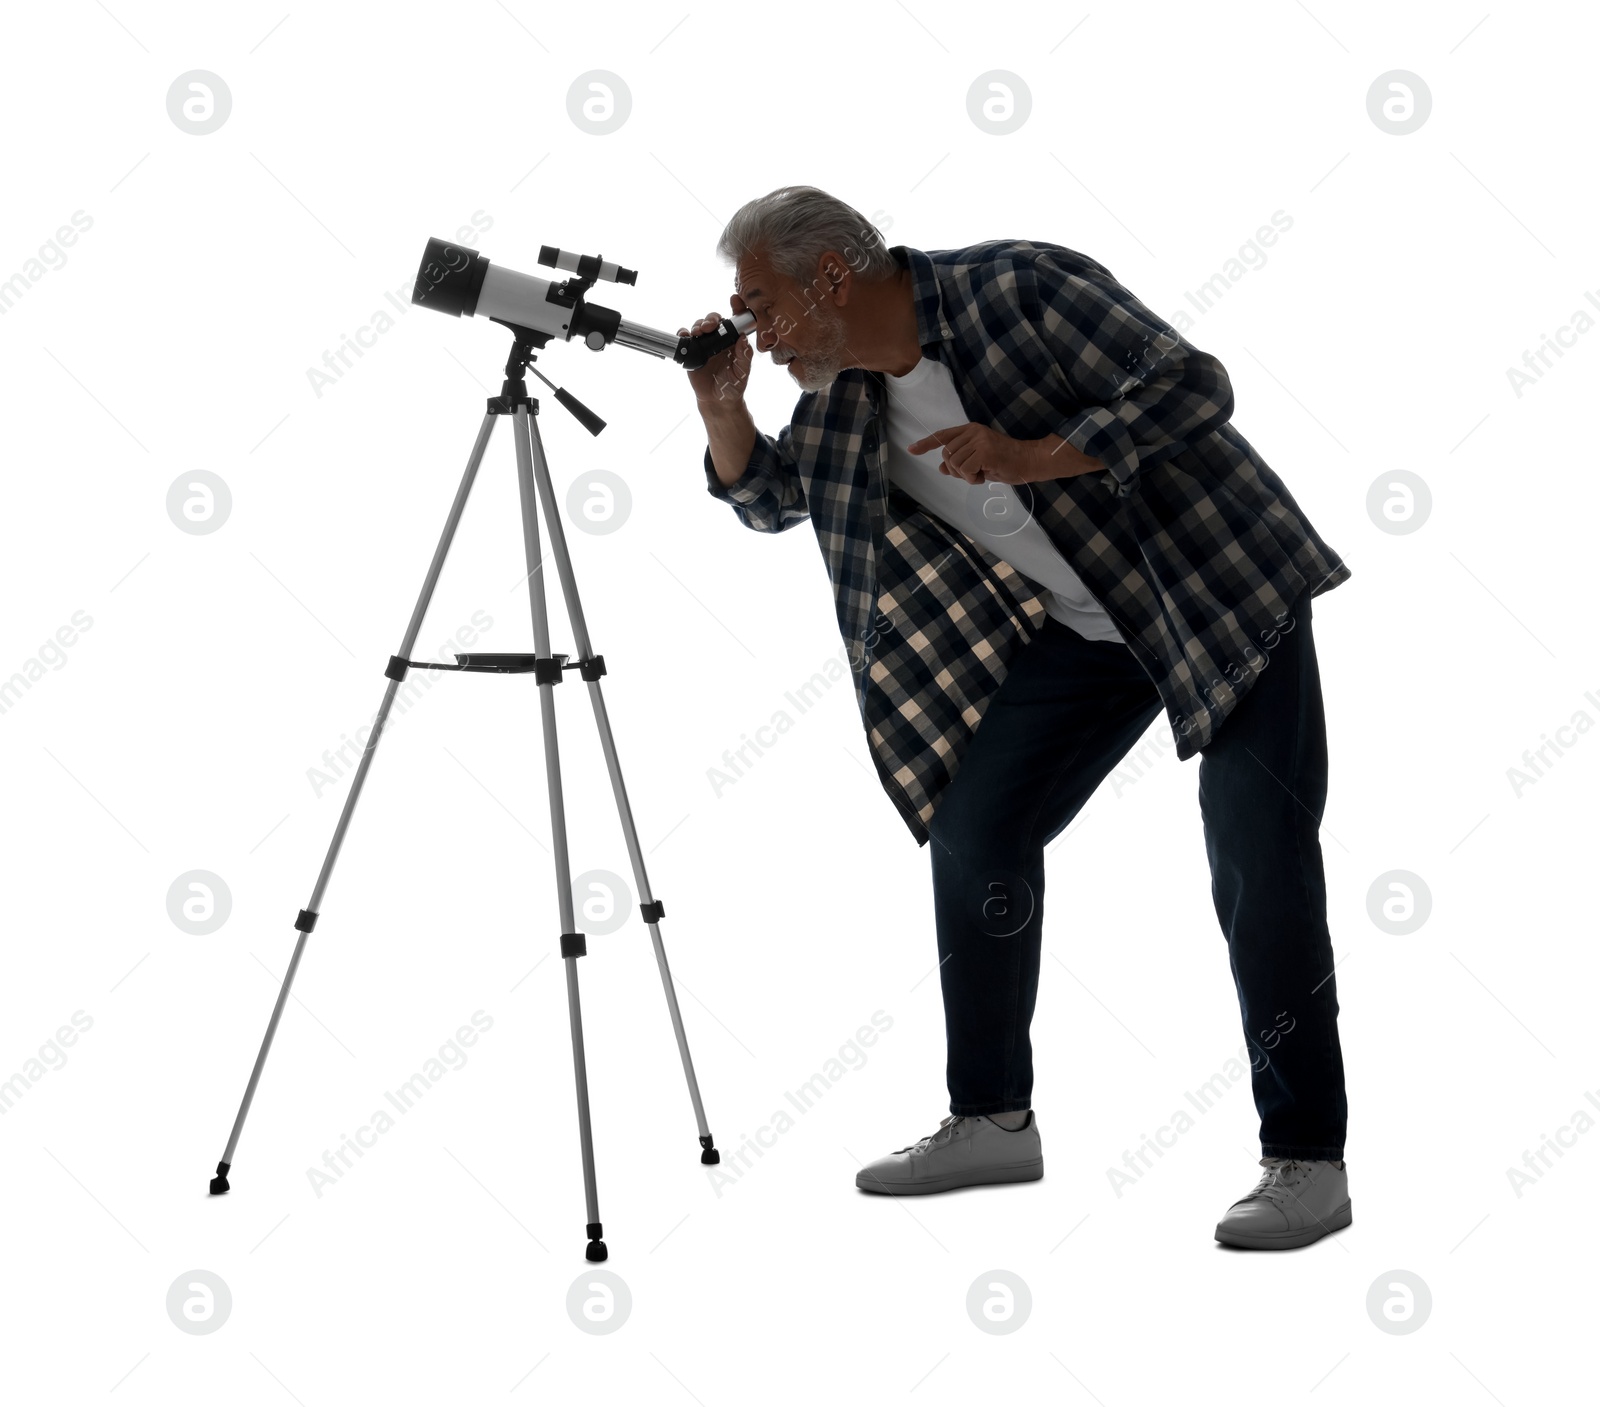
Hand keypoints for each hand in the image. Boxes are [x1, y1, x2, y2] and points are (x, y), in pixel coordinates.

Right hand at [679, 293, 753, 408]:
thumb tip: (743, 339)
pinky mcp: (692, 351)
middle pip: (714, 319)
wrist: (717, 401)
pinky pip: (686, 338)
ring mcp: (705, 344)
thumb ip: (744, 356)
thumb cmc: (733, 386)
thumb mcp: (742, 373)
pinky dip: (683, 334)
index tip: (734, 300)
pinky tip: (685, 336)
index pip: (736, 320)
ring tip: (699, 333)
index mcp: (734, 340)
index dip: (737, 307)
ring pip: (699, 326)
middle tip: (709, 327)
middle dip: (711, 318)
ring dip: (698, 325)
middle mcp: (719, 339)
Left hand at [906, 423, 1103, 483]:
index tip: (911, 450)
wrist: (1029, 461)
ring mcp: (979, 440)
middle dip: (957, 470)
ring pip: (954, 464)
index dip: (926, 444)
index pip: (943, 436)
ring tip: (982, 473)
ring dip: (966, 476)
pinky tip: (986, 476)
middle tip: (975, 473)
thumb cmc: (1005, 462)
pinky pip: (965, 471)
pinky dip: (973, 479)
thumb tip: (942, 468)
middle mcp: (973, 432)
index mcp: (971, 430)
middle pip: (947, 455)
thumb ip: (960, 462)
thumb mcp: (979, 462)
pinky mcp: (984, 452)